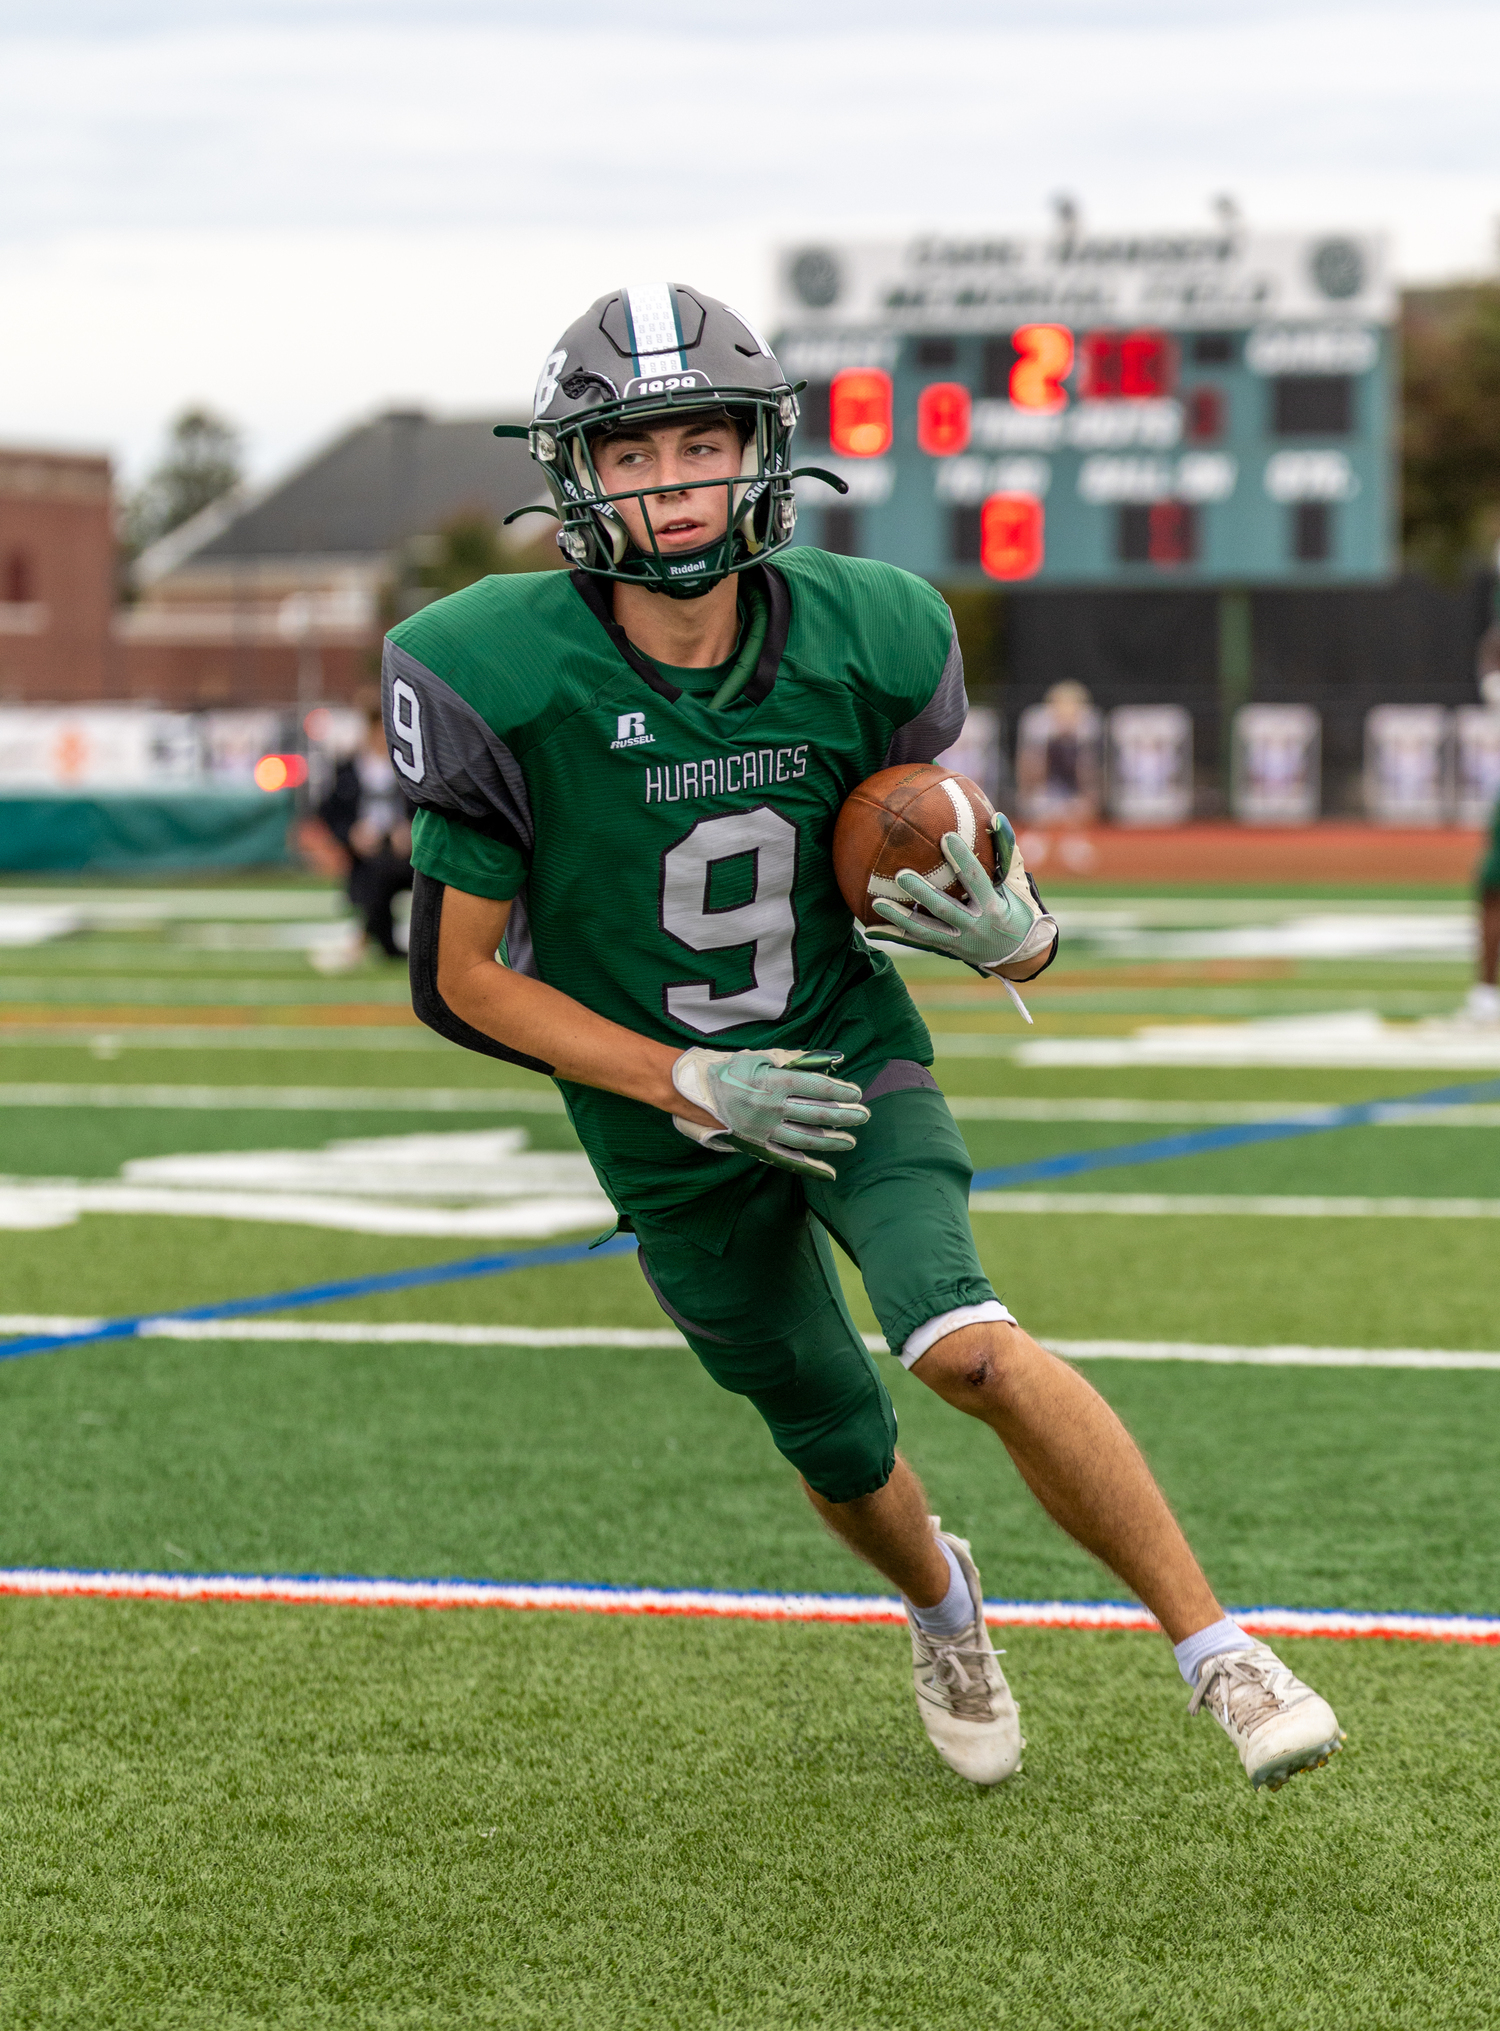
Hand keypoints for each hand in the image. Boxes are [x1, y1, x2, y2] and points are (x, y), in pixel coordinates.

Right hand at [671, 1047, 869, 1181]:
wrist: (694, 1091)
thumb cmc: (730, 1069)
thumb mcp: (763, 1057)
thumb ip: (798, 1059)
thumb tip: (832, 1059)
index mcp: (774, 1082)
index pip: (817, 1088)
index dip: (840, 1092)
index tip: (857, 1094)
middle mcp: (772, 1108)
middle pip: (816, 1114)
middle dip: (844, 1116)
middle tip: (864, 1116)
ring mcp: (765, 1129)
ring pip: (806, 1138)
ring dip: (831, 1141)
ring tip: (850, 1141)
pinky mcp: (757, 1144)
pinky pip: (787, 1158)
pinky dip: (809, 1166)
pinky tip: (828, 1171)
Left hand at [869, 812, 1057, 980]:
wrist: (1018, 954)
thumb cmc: (1018, 908)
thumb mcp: (1016, 882)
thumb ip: (1005, 850)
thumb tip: (995, 815)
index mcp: (992, 907)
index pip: (976, 880)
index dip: (963, 860)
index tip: (946, 837)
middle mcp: (974, 927)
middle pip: (944, 909)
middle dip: (923, 893)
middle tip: (901, 874)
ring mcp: (958, 942)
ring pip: (925, 931)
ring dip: (900, 917)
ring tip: (877, 902)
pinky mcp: (946, 949)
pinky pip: (917, 942)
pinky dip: (894, 935)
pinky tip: (869, 928)